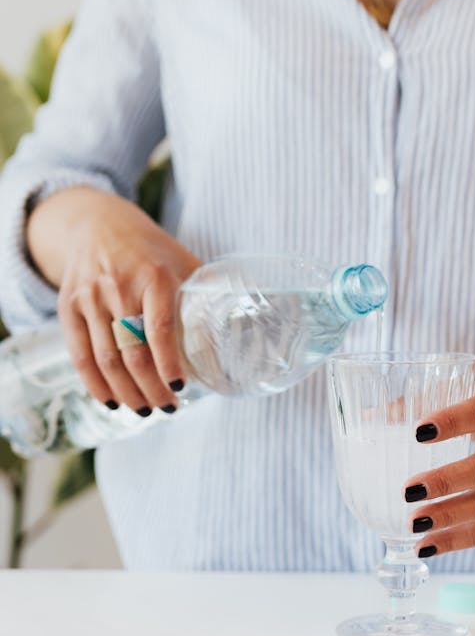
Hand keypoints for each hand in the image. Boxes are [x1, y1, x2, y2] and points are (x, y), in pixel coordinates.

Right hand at [27, 187, 201, 413]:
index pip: (159, 328)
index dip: (168, 363)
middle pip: (132, 352)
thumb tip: (244, 324)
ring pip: (106, 359)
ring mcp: (90, 298)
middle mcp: (118, 287)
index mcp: (154, 276)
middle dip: (151, 388)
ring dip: (127, 392)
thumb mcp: (182, 260)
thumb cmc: (150, 250)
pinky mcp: (68, 308)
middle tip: (168, 407)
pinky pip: (80, 355)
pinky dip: (95, 385)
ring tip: (146, 409)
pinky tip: (112, 401)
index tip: (181, 387)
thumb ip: (207, 291)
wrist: (97, 226)